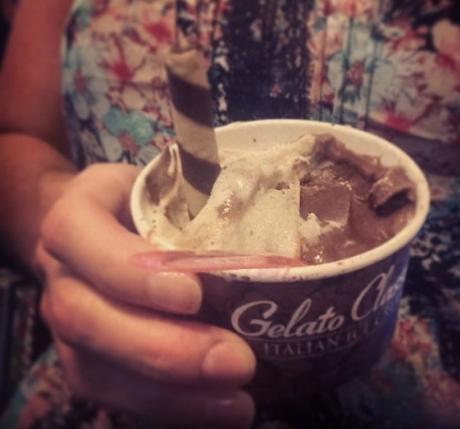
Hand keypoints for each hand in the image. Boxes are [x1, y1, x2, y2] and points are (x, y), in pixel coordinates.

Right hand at [37, 163, 255, 428]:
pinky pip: (114, 395)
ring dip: (170, 394)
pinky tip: (217, 410)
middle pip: (88, 319)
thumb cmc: (140, 201)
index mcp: (75, 216)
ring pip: (98, 370)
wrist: (97, 225)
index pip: (84, 239)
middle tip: (237, 361)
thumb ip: (193, 204)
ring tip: (237, 401)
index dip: (134, 273)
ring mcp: (65, 323)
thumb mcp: (161, 185)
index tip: (196, 295)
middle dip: (164, 348)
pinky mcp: (83, 359)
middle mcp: (61, 274)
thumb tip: (266, 239)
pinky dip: (169, 408)